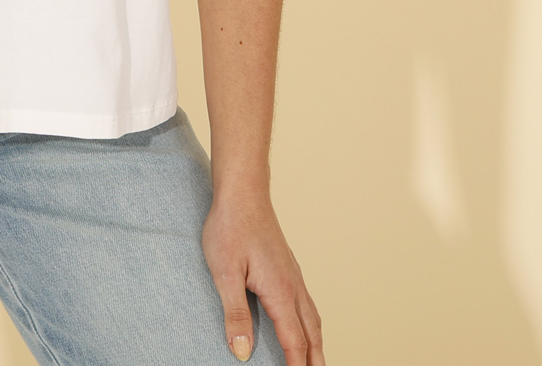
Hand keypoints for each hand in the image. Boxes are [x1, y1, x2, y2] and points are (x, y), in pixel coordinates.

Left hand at [202, 185, 323, 364]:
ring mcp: (293, 274)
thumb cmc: (230, 227)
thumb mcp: (224, 272)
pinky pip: (307, 303)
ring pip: (313, 318)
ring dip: (316, 344)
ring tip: (315, 362)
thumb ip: (235, 314)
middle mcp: (293, 286)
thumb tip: (242, 352)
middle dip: (315, 361)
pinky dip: (311, 324)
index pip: (294, 343)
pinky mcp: (287, 265)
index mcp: (280, 292)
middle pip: (312, 335)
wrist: (242, 191)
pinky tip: (303, 323)